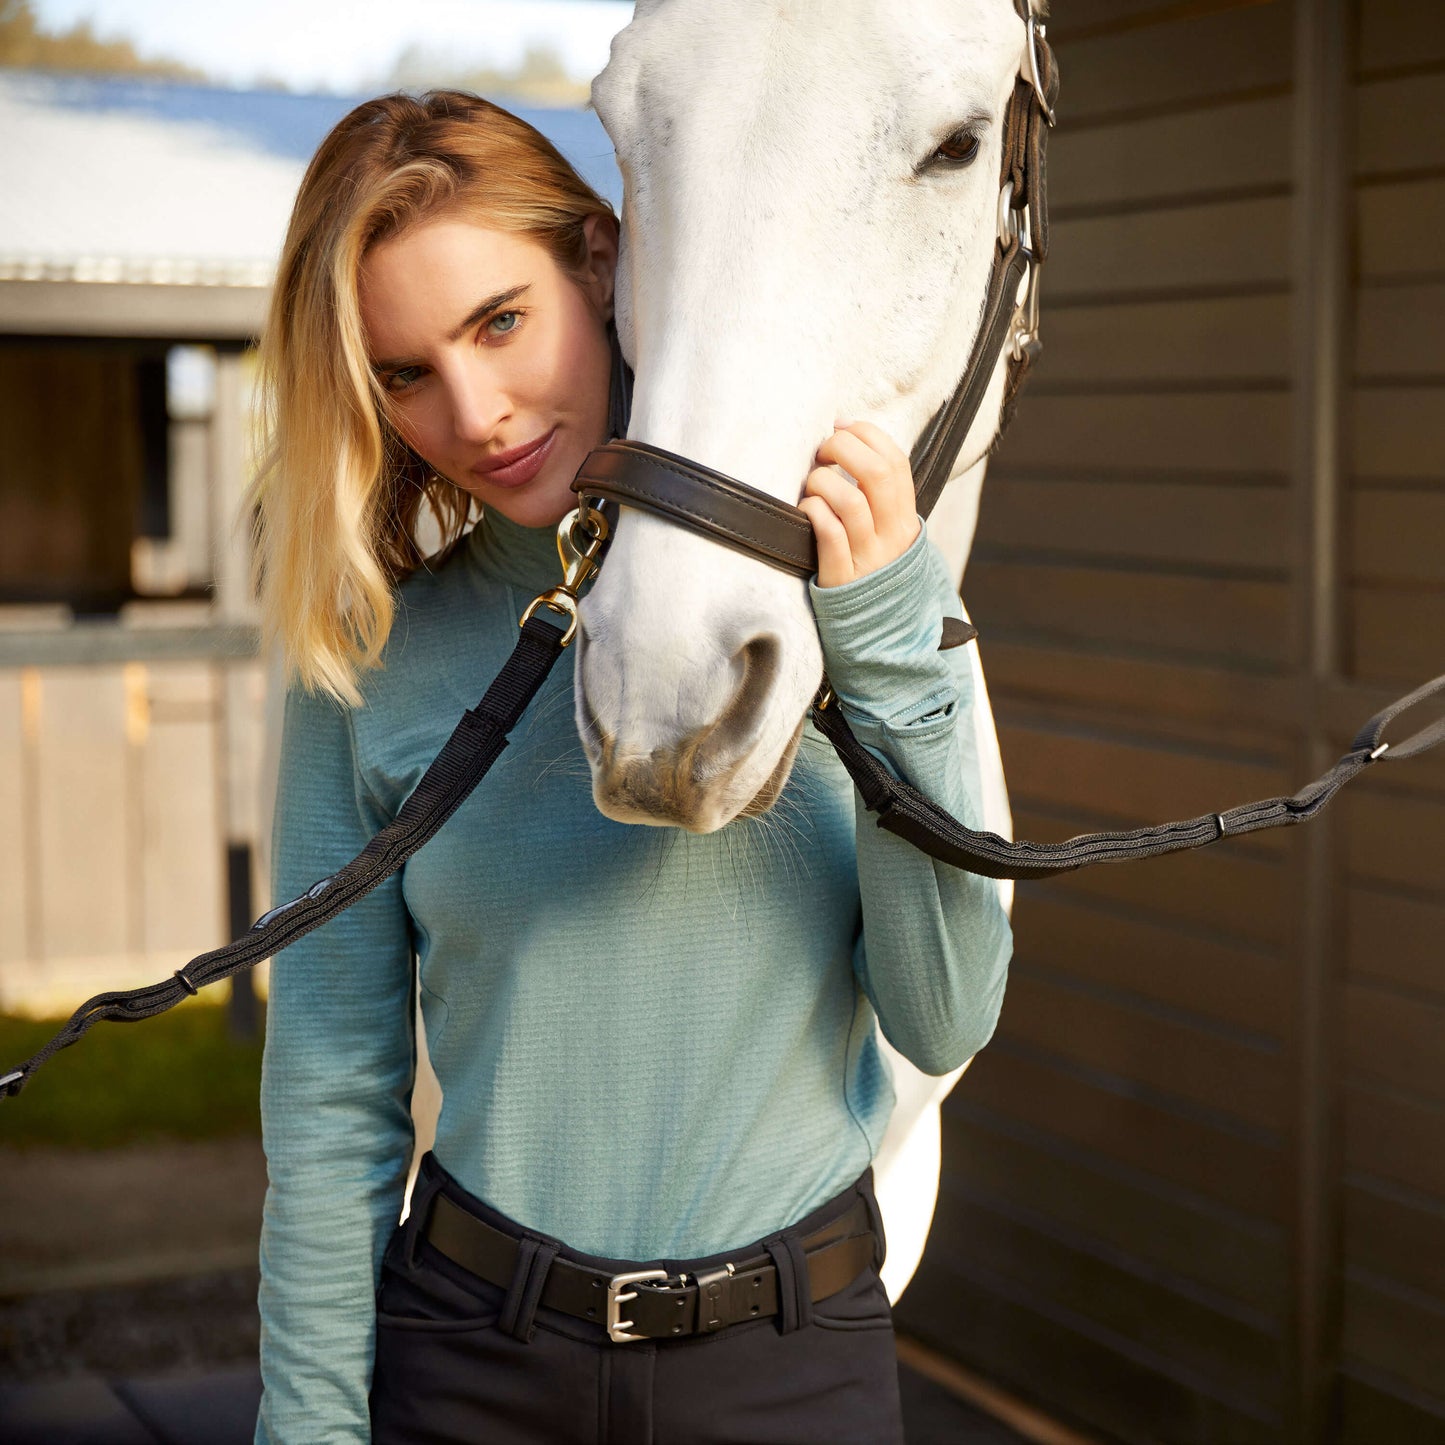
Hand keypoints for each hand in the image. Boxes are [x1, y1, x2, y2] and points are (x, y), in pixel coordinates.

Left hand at [798, 420, 920, 587]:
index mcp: (905, 518)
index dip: (867, 434)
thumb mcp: (888, 532)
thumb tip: (846, 439)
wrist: (878, 630)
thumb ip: (877, 495)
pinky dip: (814, 511)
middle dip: (843, 448)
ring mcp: (868, 557)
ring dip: (823, 481)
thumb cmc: (872, 568)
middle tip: (822, 452)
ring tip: (812, 485)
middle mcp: (892, 535)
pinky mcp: (841, 578)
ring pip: (850, 501)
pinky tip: (806, 510)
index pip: (895, 461)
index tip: (841, 426)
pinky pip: (828, 534)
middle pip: (876, 473)